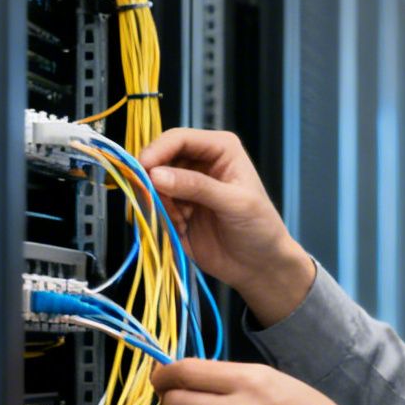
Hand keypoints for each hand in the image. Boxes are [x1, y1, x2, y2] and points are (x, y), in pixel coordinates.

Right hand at [139, 128, 315, 324]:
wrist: (259, 265)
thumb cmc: (260, 228)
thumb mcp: (234, 203)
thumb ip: (196, 186)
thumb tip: (156, 174)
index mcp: (220, 149)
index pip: (179, 138)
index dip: (158, 151)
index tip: (144, 169)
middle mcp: (200, 161)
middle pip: (160, 158)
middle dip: (155, 180)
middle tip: (158, 201)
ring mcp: (186, 185)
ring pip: (153, 183)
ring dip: (160, 202)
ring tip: (181, 220)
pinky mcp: (177, 208)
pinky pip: (155, 205)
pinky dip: (161, 217)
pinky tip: (182, 228)